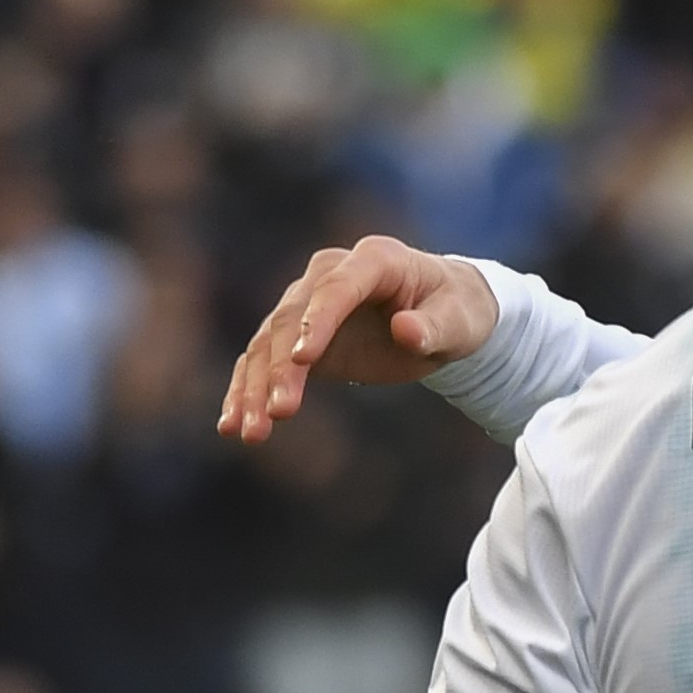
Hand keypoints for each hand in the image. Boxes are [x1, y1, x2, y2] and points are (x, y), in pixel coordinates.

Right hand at [218, 235, 497, 445]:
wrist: (443, 314)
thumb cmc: (457, 312)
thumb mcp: (461, 321)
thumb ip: (434, 327)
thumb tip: (406, 331)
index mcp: (374, 260)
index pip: (337, 288)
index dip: (318, 321)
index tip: (303, 360)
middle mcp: (329, 275)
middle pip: (291, 320)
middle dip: (280, 368)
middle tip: (279, 413)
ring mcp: (307, 304)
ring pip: (268, 344)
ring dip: (255, 388)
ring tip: (249, 433)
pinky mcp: (297, 336)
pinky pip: (264, 362)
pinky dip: (247, 391)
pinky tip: (232, 425)